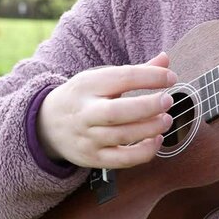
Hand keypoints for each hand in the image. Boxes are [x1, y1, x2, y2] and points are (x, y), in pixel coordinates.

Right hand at [37, 52, 176, 168]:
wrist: (47, 125)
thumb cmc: (84, 98)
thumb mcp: (100, 79)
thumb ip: (135, 72)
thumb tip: (166, 59)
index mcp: (87, 85)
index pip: (122, 78)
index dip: (150, 77)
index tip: (171, 77)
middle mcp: (85, 112)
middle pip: (117, 111)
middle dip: (148, 106)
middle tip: (168, 100)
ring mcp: (88, 137)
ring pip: (122, 136)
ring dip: (150, 128)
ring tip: (166, 119)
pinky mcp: (93, 158)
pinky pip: (122, 160)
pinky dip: (144, 152)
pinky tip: (157, 139)